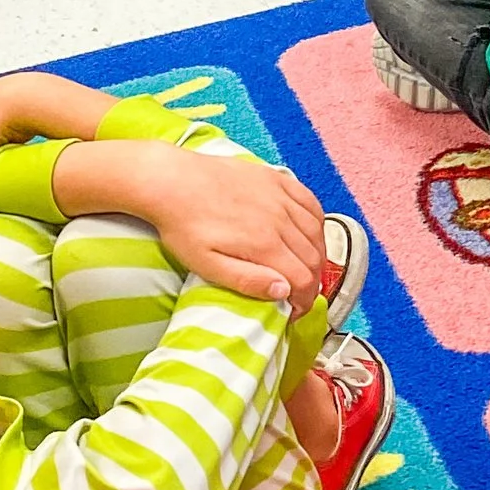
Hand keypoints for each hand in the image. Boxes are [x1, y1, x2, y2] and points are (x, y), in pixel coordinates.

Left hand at [128, 148, 329, 309]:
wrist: (171, 182)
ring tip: (305, 268)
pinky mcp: (277, 179)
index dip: (304, 301)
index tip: (293, 311)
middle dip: (312, 282)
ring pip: (317, 232)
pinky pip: (311, 202)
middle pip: (314, 258)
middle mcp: (280, 219)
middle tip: (299, 294)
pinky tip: (310, 232)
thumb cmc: (183, 226)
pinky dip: (318, 221)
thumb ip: (247, 280)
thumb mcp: (206, 264)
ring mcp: (281, 196)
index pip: (303, 280)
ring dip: (318, 255)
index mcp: (264, 244)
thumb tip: (284, 291)